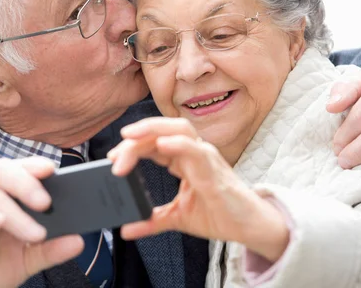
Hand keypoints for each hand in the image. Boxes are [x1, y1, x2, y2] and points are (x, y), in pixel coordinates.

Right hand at [0, 157, 82, 287]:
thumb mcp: (26, 261)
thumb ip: (50, 250)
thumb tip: (78, 240)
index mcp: (4, 199)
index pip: (19, 171)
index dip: (34, 166)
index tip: (55, 170)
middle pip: (2, 170)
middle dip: (26, 181)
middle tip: (47, 202)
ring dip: (16, 213)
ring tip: (37, 233)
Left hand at [108, 117, 288, 261]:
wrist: (248, 227)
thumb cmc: (218, 214)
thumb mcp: (177, 218)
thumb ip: (151, 221)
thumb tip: (126, 230)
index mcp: (183, 159)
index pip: (153, 143)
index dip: (132, 146)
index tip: (112, 158)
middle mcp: (194, 152)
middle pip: (163, 130)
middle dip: (138, 133)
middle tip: (115, 148)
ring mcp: (205, 157)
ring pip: (179, 130)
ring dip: (152, 130)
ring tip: (130, 137)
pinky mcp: (215, 170)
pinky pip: (196, 150)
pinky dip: (179, 145)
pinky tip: (162, 145)